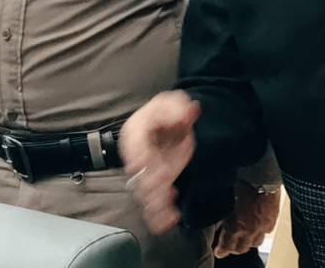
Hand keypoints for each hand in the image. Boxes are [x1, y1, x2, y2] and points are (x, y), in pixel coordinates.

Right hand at [120, 90, 201, 233]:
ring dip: (156, 203)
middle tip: (164, 188)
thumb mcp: (172, 103)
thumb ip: (179, 107)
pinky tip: (170, 220)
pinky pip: (154, 202)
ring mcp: (147, 172)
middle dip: (150, 183)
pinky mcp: (158, 184)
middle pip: (140, 173)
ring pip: (146, 191)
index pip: (136, 147)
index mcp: (135, 133)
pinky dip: (160, 214)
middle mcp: (136, 155)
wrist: (168, 124)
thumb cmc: (166, 112)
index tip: (151, 166)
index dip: (142, 157)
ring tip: (168, 213)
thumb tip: (189, 109)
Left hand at [212, 183, 280, 256]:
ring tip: (242, 241)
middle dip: (234, 250)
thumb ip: (225, 216)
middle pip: (242, 248)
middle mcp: (251, 229)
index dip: (223, 249)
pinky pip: (266, 232)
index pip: (228, 244)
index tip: (219, 252)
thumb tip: (220, 223)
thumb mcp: (227, 201)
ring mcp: (263, 226)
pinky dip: (259, 233)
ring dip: (247, 243)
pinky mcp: (272, 220)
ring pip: (255, 243)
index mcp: (238, 225)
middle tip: (228, 248)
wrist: (262, 176)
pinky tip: (255, 230)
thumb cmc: (243, 184)